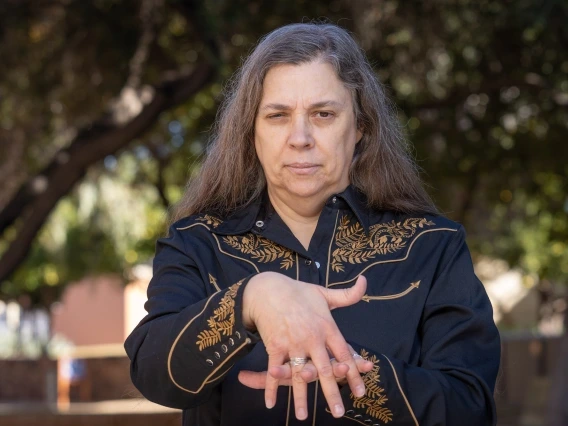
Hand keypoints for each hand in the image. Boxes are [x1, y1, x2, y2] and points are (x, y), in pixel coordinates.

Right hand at [242, 272, 367, 419]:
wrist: (269, 288)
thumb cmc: (298, 291)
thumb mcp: (324, 293)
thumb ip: (348, 295)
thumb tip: (364, 282)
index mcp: (327, 326)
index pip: (344, 353)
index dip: (353, 374)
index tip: (360, 392)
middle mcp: (312, 337)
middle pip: (325, 369)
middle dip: (331, 392)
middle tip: (338, 413)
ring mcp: (293, 342)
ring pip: (299, 374)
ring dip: (300, 397)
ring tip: (303, 416)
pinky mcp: (275, 345)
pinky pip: (274, 370)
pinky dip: (271, 387)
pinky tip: (271, 403)